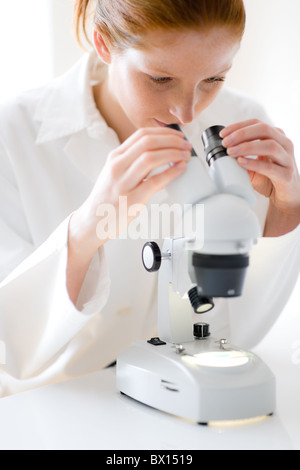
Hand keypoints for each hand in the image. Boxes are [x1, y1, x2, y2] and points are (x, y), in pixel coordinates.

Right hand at [70, 126, 191, 254]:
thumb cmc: (107, 198)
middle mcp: (117, 166)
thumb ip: (134, 163)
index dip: (164, 132)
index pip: (141, 134)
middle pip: (148, 142)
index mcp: (115, 157)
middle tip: (186, 145)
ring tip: (185, 155)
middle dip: (172, 140)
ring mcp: (123, 183)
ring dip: (173, 153)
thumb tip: (162, 156)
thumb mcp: (116, 174)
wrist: (92, 221)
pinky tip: (180, 169)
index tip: (178, 135)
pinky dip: (171, 172)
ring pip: (151, 158)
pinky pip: (155, 182)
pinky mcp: (132, 199)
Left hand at [221, 119, 299, 235]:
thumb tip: (221, 152)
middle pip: (264, 129)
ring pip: (269, 145)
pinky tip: (241, 163)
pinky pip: (270, 167)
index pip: (257, 124)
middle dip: (241, 134)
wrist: (286, 197)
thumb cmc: (270, 178)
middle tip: (226, 143)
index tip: (223, 134)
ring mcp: (287, 159)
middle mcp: (284, 144)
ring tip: (231, 152)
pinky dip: (254, 163)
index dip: (239, 126)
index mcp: (276, 137)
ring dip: (247, 147)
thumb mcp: (254, 164)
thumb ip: (242, 157)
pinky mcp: (286, 175)